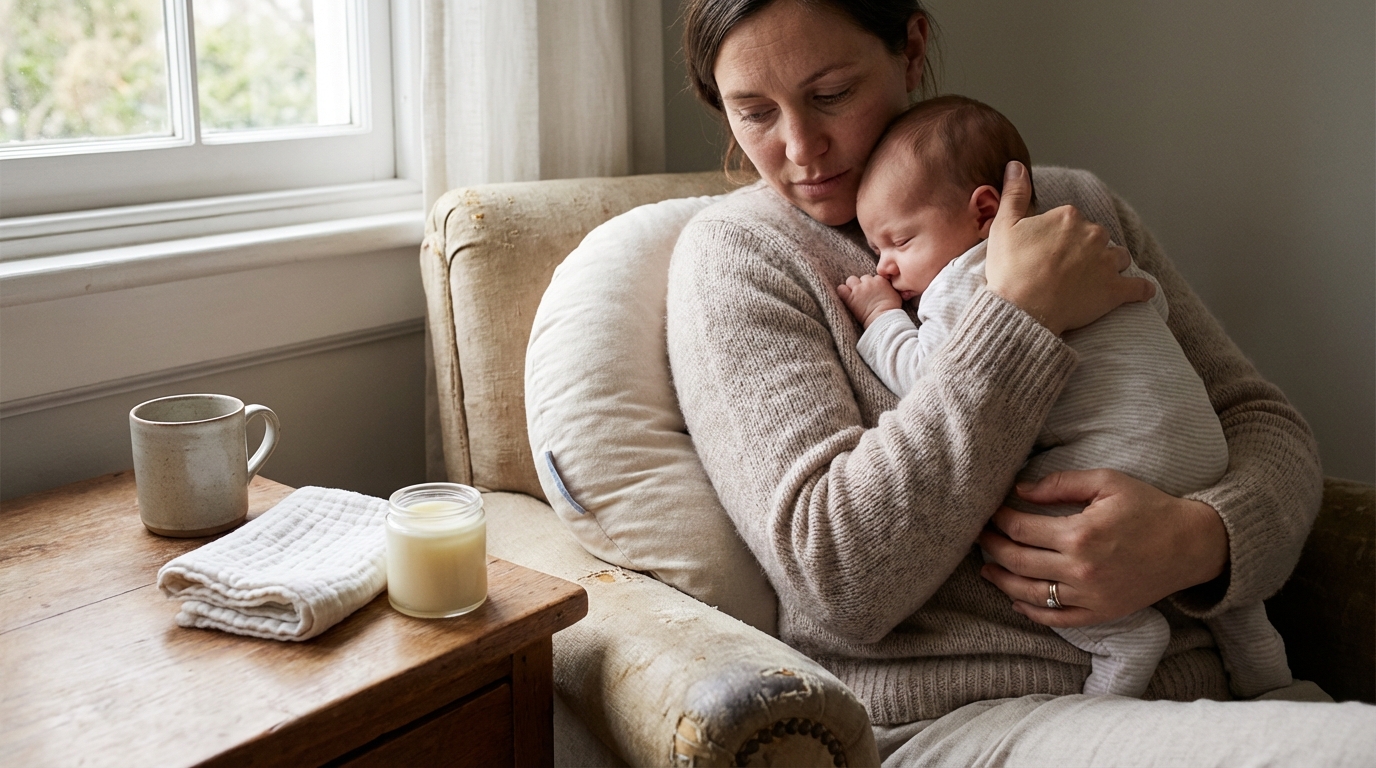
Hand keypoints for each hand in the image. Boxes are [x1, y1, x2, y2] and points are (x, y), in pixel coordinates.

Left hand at [837, 274, 901, 327]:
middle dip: (862, 284)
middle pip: (862, 278)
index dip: (872, 285)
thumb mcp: (895, 294)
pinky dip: (842, 291)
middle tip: (863, 295)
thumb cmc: (892, 309)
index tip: (873, 292)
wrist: (884, 318)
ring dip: (852, 286)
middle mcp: (869, 282)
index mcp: (880, 280)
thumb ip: (889, 287)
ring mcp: (858, 289)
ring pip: (851, 280)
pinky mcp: (850, 297)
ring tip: (854, 295)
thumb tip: (886, 287)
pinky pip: (841, 289)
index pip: (873, 277)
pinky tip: (845, 296)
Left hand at [977, 469, 1228, 627]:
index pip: (1021, 530)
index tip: (989, 513)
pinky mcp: (1101, 613)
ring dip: (1002, 581)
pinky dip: (1031, 611)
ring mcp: (1090, 596)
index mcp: (1080, 534)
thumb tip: (1020, 489)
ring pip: (1030, 593)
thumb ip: (1060, 484)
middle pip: (1018, 562)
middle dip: (992, 548)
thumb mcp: (1106, 482)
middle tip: (979, 537)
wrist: (1191, 545)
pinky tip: (1016, 599)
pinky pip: (1057, 619)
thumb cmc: (1148, 507)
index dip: (998, 521)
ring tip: (986, 569)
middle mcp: (1081, 569)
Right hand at [984, 162, 1155, 334]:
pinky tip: (1140, 291)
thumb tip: (1016, 165)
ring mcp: (1108, 263)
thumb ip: (1014, 193)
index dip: (1057, 236)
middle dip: (1085, 250)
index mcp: (1068, 216)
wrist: (1021, 310)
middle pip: (1096, 238)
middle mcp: (1094, 234)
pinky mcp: (1116, 290)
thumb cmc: (1009, 269)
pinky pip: (1139, 287)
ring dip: (1110, 266)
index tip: (1045, 251)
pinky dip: (1141, 289)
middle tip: (1064, 269)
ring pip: (1118, 258)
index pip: (1071, 220)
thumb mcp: (1003, 225)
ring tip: (1091, 281)